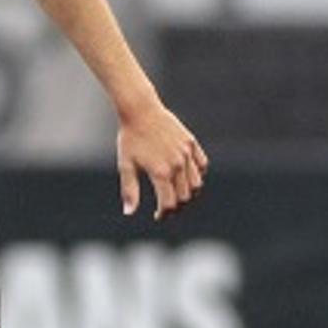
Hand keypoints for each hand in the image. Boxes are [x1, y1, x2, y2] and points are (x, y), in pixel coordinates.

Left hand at [117, 103, 207, 220]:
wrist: (140, 111)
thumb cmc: (129, 139)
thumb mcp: (125, 165)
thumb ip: (129, 190)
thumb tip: (129, 213)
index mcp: (160, 172)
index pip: (169, 203)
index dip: (164, 214)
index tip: (158, 216)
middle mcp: (177, 165)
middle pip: (185, 196)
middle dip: (177, 207)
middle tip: (167, 209)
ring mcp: (187, 153)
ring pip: (196, 183)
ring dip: (189, 194)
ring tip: (177, 197)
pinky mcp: (191, 143)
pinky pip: (202, 164)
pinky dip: (198, 175)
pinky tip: (187, 178)